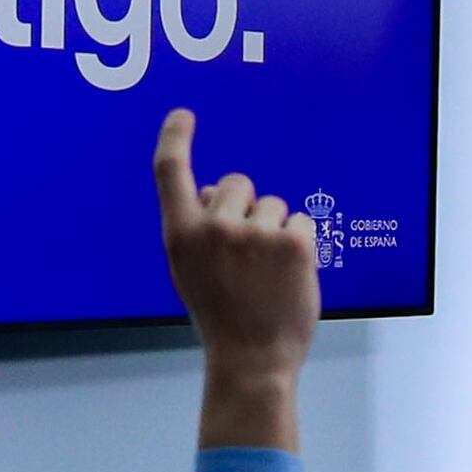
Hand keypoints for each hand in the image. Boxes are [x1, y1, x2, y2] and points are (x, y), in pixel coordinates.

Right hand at [157, 110, 318, 452]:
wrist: (250, 356)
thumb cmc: (220, 313)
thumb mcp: (189, 269)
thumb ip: (196, 228)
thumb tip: (208, 190)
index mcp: (180, 234)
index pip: (170, 173)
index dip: (175, 138)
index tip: (183, 116)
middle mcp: (215, 227)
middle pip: (236, 182)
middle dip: (245, 205)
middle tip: (247, 250)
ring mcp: (256, 233)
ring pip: (273, 205)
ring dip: (273, 228)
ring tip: (266, 271)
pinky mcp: (293, 242)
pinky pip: (301, 221)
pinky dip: (300, 242)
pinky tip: (289, 273)